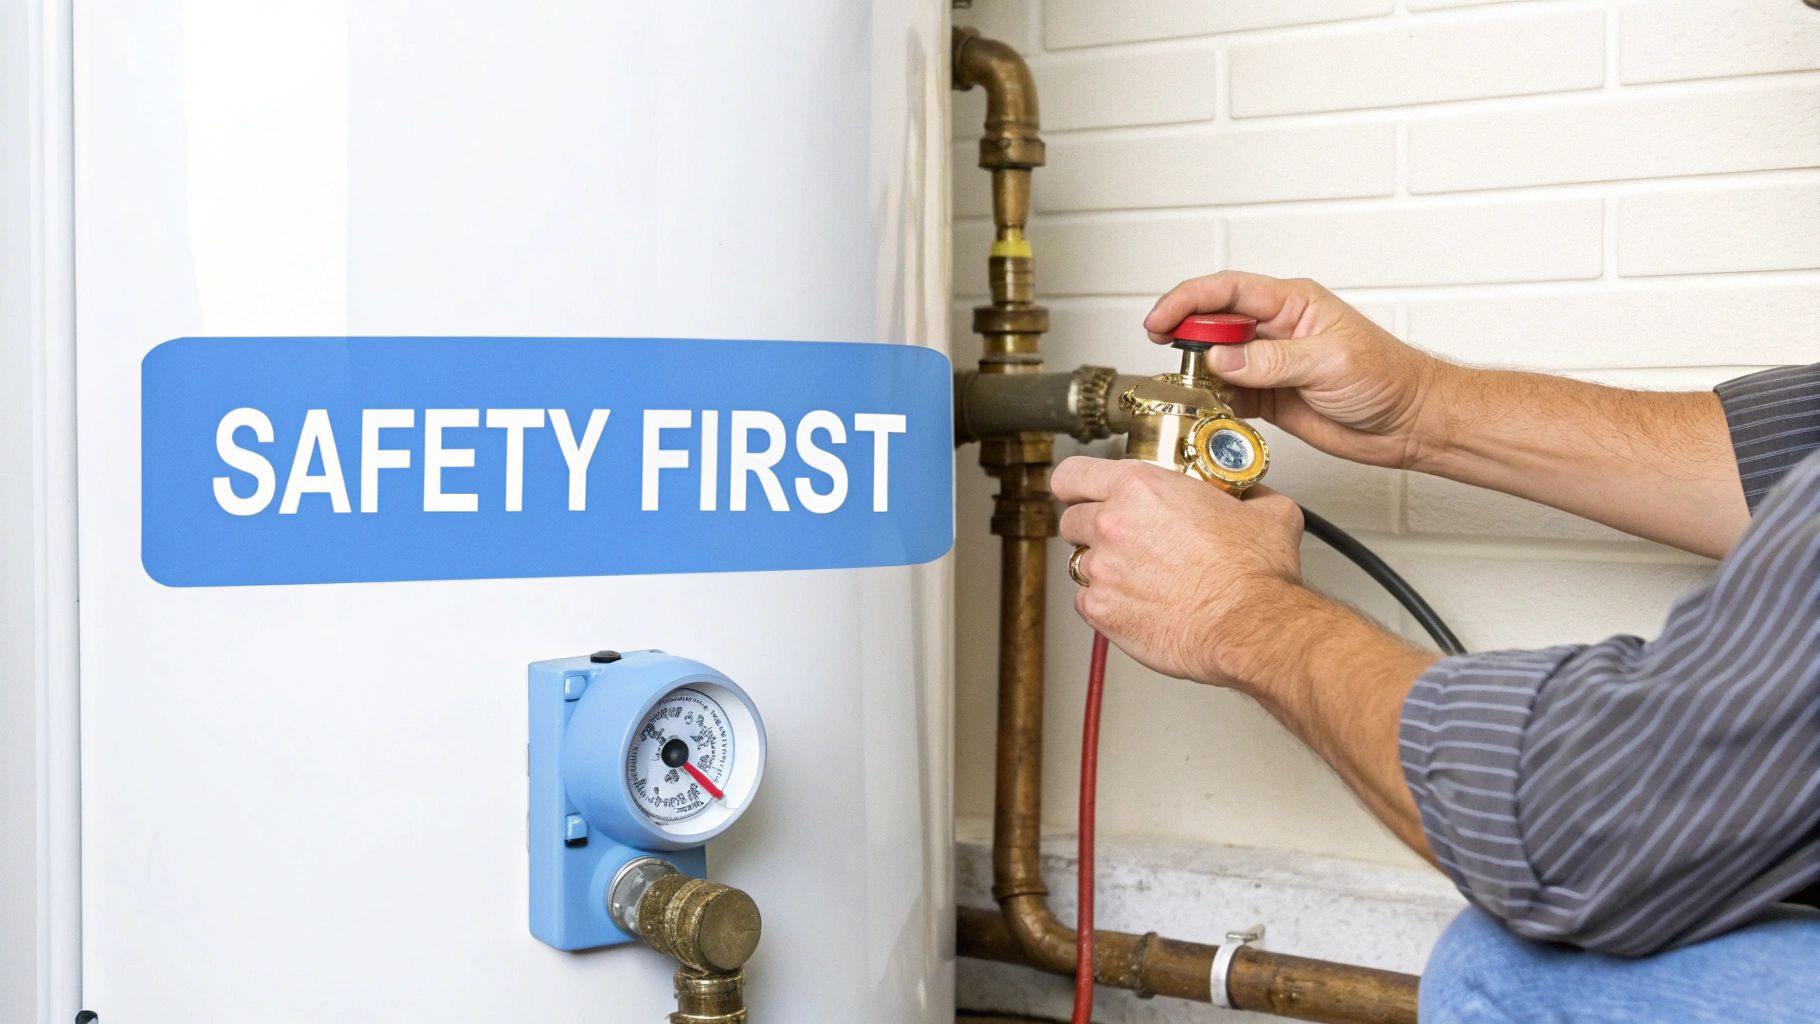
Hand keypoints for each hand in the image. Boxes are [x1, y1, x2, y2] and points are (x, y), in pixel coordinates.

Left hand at [1052, 456, 1305, 692]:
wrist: (1250, 628)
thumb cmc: (1254, 575)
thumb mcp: (1265, 510)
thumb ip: (1245, 494)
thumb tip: (1249, 495)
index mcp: (1142, 489)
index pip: (1072, 474)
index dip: (1075, 484)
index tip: (1080, 492)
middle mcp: (1114, 524)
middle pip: (1071, 519)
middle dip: (1092, 528)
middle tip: (1123, 539)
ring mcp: (1103, 569)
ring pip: (1081, 562)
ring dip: (1103, 567)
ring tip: (1140, 577)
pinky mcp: (1101, 610)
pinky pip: (1087, 600)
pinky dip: (1106, 602)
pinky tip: (1137, 603)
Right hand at [1144, 270, 1447, 469]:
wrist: (1410, 423)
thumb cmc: (1388, 379)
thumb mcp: (1330, 362)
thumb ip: (1271, 361)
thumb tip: (1220, 360)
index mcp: (1291, 303)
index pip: (1227, 291)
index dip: (1187, 301)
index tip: (1160, 321)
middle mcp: (1275, 329)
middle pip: (1212, 324)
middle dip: (1183, 337)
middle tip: (1167, 358)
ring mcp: (1269, 364)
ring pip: (1214, 361)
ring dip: (1194, 374)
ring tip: (1184, 389)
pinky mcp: (1268, 397)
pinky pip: (1226, 395)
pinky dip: (1210, 403)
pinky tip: (1206, 410)